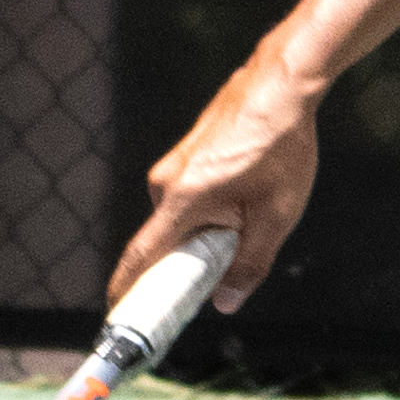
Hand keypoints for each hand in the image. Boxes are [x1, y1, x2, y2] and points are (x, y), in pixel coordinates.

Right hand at [115, 55, 318, 314]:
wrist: (282, 85)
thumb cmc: (281, 148)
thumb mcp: (276, 216)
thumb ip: (250, 264)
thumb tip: (227, 302)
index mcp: (182, 200)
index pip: (142, 256)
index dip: (127, 289)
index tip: (118, 314)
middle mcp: (165, 182)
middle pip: (165, 242)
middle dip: (188, 265)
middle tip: (220, 278)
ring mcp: (172, 166)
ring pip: (180, 220)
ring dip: (204, 235)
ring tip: (249, 223)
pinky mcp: (184, 155)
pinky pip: (187, 199)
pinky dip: (206, 214)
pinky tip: (245, 202)